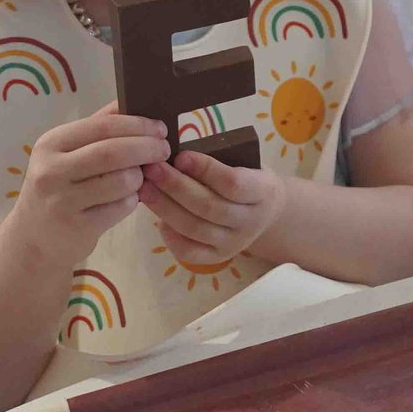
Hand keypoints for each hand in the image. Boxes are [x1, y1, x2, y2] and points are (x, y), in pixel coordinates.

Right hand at [3, 102, 169, 266]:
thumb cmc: (59, 187)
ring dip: (141, 177)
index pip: (103, 126)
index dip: (138, 125)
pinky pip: (122, 207)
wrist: (34, 238)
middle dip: (148, 148)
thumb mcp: (67, 153)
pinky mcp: (77, 228)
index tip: (160, 128)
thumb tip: (133, 101)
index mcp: (51, 144)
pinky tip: (126, 199)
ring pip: (123, 180)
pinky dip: (132, 200)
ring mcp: (62, 201)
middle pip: (114, 152)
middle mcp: (52, 170)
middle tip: (164, 150)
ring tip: (140, 177)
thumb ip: (98, 127)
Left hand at [139, 152, 287, 268]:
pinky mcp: (218, 257)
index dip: (205, 169)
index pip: (232, 183)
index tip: (180, 156)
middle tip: (152, 169)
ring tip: (145, 189)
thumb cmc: (249, 178)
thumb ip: (219, 160)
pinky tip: (159, 218)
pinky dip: (170, 235)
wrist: (267, 213)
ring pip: (194, 228)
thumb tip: (175, 154)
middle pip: (208, 206)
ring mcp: (234, 243)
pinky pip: (189, 251)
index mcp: (263, 192)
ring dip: (165, 208)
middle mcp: (250, 221)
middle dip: (175, 186)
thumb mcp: (246, 163)